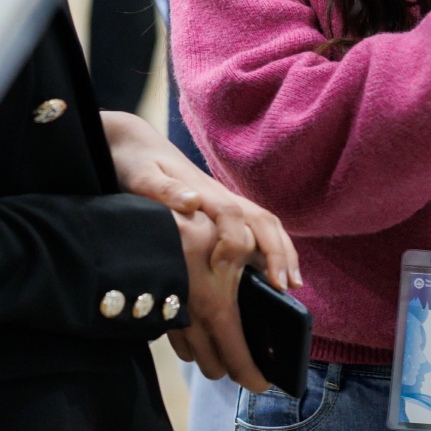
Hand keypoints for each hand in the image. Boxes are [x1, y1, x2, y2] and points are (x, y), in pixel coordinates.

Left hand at [103, 111, 300, 289]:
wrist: (137, 145)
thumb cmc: (137, 163)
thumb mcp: (141, 176)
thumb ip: (164, 190)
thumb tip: (193, 202)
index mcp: (204, 191)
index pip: (232, 215)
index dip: (234, 242)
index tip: (227, 267)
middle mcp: (222, 197)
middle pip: (262, 220)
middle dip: (278, 251)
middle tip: (285, 285)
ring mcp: (227, 203)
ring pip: (266, 224)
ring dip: (283, 251)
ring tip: (293, 283)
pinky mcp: (224, 210)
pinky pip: (258, 228)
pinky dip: (274, 248)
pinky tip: (277, 273)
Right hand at [163, 206, 270, 391]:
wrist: (147, 223)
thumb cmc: (200, 227)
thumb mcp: (240, 238)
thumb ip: (270, 259)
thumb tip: (289, 284)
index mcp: (218, 311)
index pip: (240, 365)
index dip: (255, 379)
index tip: (265, 381)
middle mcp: (193, 325)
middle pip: (216, 370)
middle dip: (233, 366)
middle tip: (247, 353)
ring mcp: (172, 322)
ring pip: (194, 359)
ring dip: (210, 353)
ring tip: (224, 336)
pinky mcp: (157, 314)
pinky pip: (177, 341)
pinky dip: (191, 339)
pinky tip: (200, 321)